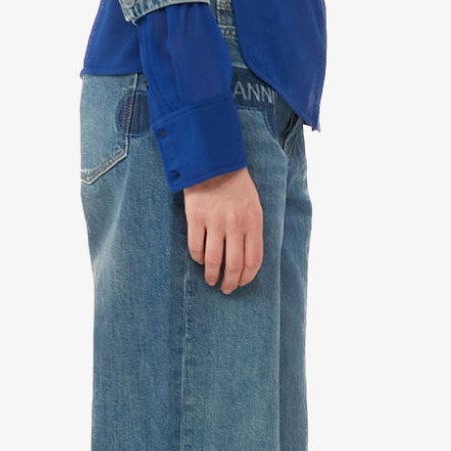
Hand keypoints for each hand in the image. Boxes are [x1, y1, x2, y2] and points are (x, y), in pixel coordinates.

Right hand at [184, 166, 262, 291]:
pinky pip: (195, 247)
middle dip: (229, 282)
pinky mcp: (196, 217)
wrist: (214, 162)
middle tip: (225, 289)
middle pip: (233, 265)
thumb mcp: (254, 206)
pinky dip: (197, 259)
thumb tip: (247, 260)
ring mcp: (214, 221)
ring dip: (212, 275)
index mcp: (253, 222)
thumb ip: (252, 231)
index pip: (253, 260)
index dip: (247, 277)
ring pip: (213, 260)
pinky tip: (199, 261)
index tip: (241, 283)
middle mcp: (235, 224)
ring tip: (211, 280)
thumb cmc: (237, 186)